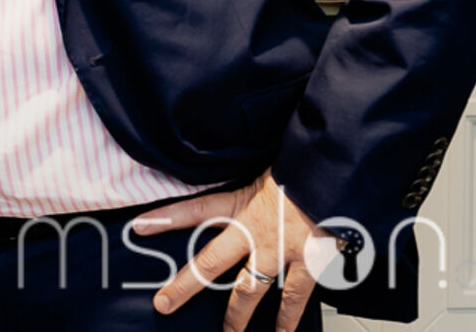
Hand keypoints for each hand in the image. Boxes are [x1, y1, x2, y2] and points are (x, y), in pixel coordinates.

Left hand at [137, 171, 325, 329]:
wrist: (337, 176)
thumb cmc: (302, 167)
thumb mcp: (264, 167)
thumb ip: (246, 180)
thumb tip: (227, 160)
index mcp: (240, 203)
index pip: (193, 210)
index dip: (164, 218)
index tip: (138, 227)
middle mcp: (253, 232)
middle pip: (210, 264)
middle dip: (185, 287)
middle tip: (164, 305)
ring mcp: (279, 253)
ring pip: (248, 292)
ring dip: (235, 317)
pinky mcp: (307, 266)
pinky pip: (294, 300)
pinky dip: (288, 321)